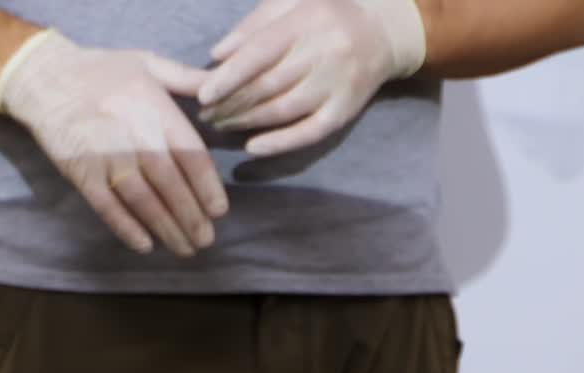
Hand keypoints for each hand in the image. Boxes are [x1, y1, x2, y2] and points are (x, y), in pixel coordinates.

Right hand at [0, 30, 228, 256]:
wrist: (44, 77)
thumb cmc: (100, 71)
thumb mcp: (147, 62)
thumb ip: (185, 78)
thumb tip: (219, 90)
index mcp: (153, 106)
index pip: (189, 152)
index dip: (206, 185)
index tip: (218, 211)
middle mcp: (132, 131)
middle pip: (169, 182)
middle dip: (190, 215)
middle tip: (205, 240)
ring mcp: (104, 154)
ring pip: (142, 199)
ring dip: (165, 227)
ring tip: (184, 249)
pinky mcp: (81, 172)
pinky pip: (107, 206)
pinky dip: (126, 228)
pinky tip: (144, 245)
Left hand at [197, 0, 425, 157]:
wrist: (381, 33)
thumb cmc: (324, 17)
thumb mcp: (291, 5)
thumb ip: (253, 26)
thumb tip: (217, 55)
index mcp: (306, 20)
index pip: (260, 52)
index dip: (229, 76)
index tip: (202, 94)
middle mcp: (323, 52)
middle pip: (267, 85)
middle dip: (231, 102)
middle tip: (205, 114)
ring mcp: (336, 84)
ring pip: (282, 110)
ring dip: (247, 122)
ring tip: (221, 125)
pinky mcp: (344, 112)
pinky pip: (308, 133)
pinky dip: (279, 143)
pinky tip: (253, 147)